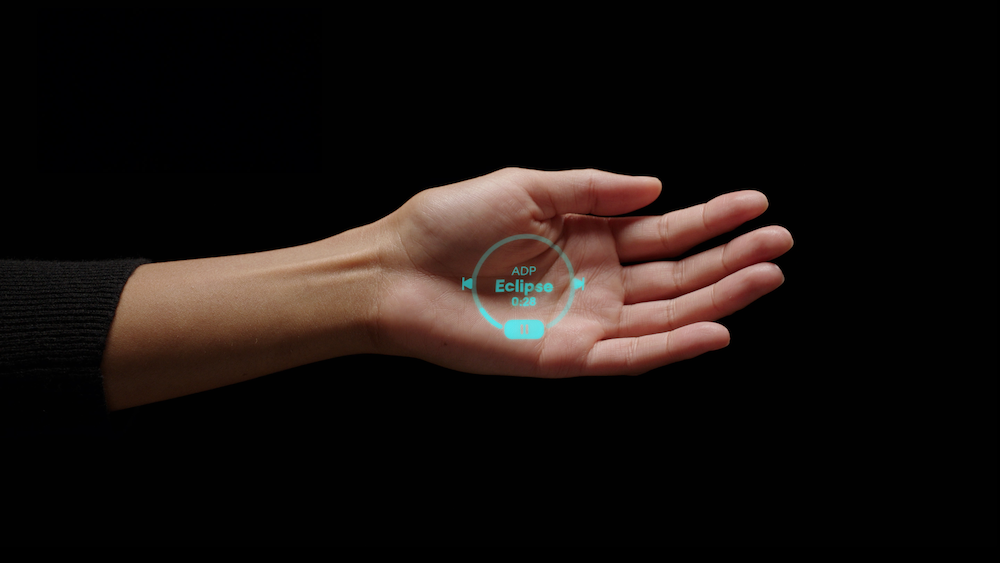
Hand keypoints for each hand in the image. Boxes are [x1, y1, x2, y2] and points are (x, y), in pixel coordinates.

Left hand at [371, 167, 792, 376]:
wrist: (395, 271)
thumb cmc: (449, 224)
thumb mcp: (525, 186)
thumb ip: (593, 189)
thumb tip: (659, 186)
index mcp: (588, 237)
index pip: (665, 231)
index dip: (712, 218)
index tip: (757, 203)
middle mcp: (595, 281)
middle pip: (678, 275)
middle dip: (730, 258)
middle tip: (780, 242)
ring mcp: (584, 320)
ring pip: (666, 315)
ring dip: (719, 299)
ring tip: (767, 276)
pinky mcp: (565, 356)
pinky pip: (630, 355)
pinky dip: (674, 347)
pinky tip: (716, 329)